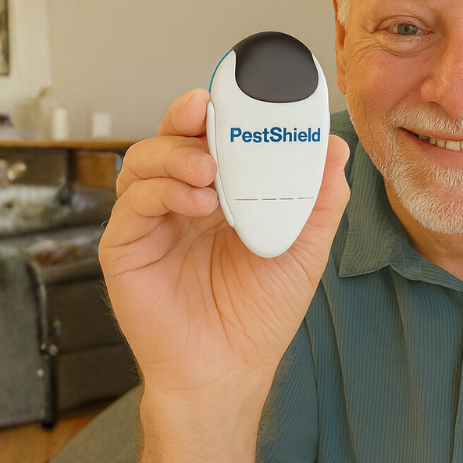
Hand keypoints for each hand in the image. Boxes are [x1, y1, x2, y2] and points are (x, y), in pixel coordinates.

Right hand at [99, 88, 349, 397]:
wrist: (229, 369)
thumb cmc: (261, 313)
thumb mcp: (305, 250)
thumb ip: (320, 200)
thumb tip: (336, 148)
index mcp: (224, 194)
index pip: (218, 137)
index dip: (226, 112)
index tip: (245, 93)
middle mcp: (183, 200)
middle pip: (174, 137)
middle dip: (189, 116)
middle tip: (210, 111)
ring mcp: (153, 220)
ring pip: (145, 159)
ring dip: (176, 154)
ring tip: (210, 170)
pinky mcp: (127, 246)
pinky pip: (134, 202)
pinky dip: (162, 190)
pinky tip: (196, 201)